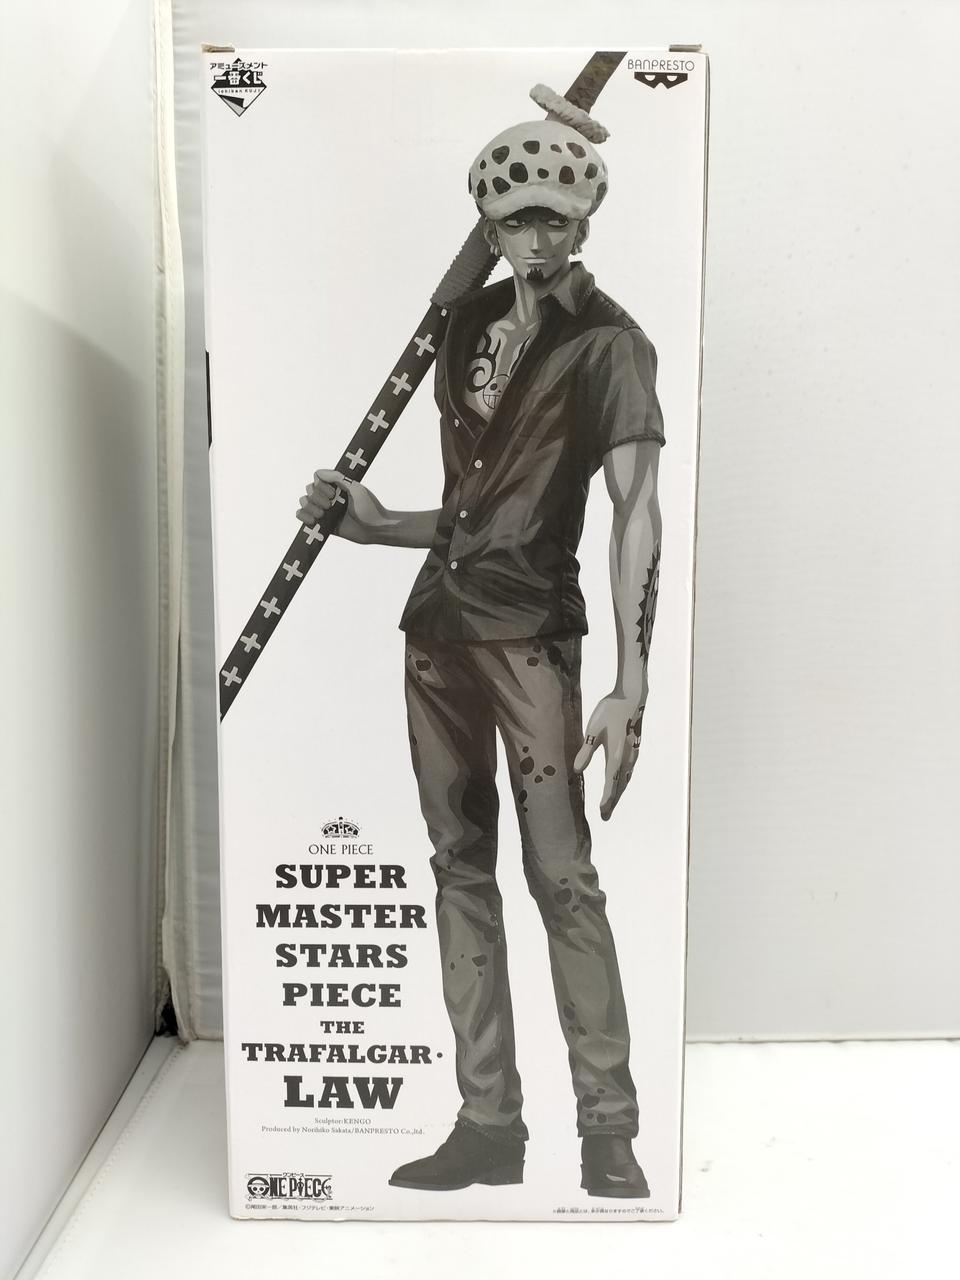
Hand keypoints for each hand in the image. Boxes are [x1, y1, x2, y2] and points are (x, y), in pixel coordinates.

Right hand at [297, 469, 384, 543]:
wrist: (374, 529)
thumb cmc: (369, 508)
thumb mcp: (356, 488)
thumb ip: (338, 478)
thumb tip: (318, 473)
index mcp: (337, 486)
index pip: (317, 478)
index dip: (321, 485)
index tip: (333, 493)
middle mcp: (329, 496)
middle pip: (309, 490)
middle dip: (316, 498)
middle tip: (330, 506)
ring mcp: (325, 510)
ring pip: (304, 502)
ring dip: (309, 507)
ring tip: (321, 515)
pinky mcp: (322, 523)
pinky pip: (303, 516)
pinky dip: (303, 516)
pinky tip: (312, 520)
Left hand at [573, 691, 646, 821]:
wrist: (632, 697)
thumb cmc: (610, 711)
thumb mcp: (592, 730)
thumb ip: (585, 751)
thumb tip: (577, 771)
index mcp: (616, 756)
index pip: (610, 783)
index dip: (606, 799)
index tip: (601, 812)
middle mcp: (627, 758)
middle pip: (620, 784)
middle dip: (613, 800)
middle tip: (605, 816)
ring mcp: (633, 753)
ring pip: (626, 778)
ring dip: (619, 791)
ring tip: (612, 802)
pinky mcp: (634, 747)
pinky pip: (629, 770)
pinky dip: (624, 780)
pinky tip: (621, 779)